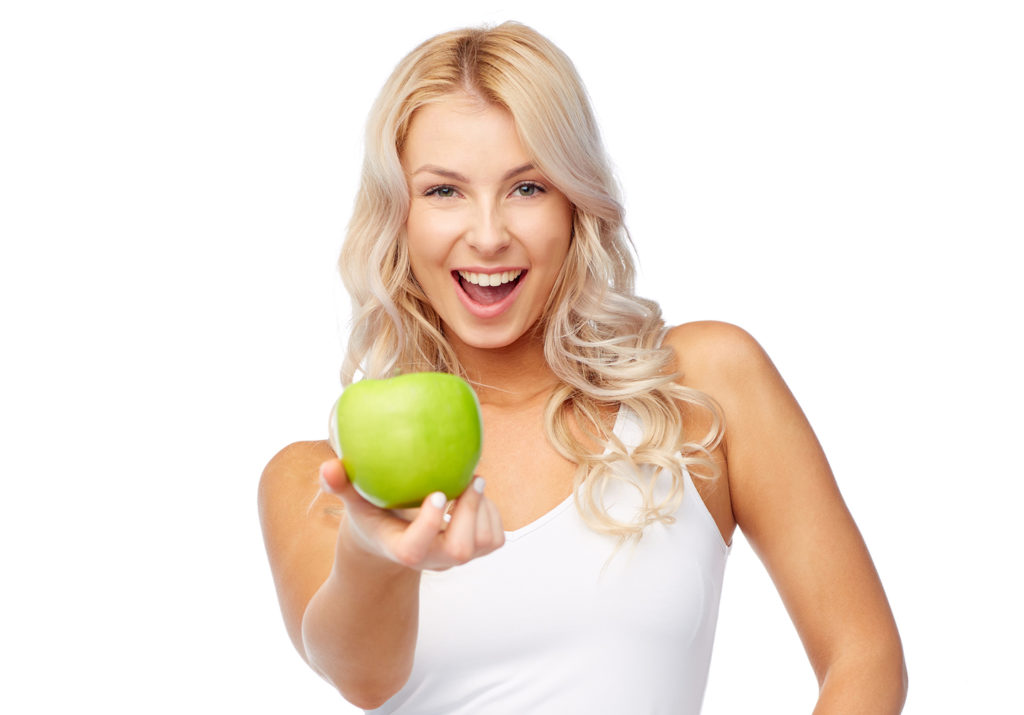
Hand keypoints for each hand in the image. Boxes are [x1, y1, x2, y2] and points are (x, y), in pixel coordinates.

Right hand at [319, 459, 504, 570]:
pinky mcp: (474, 552)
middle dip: (469, 513)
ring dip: (484, 510)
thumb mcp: (354, 503)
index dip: (429, 524)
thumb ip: (340, 486)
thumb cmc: (373, 516)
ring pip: (483, 543)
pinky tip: (474, 494)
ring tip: (472, 482)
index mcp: (401, 549)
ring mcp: (454, 558)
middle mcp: (431, 560)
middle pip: (459, 549)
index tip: (437, 493)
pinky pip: (495, 538)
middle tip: (470, 479)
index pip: (415, 549)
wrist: (393, 543)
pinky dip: (492, 514)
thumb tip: (327, 467)